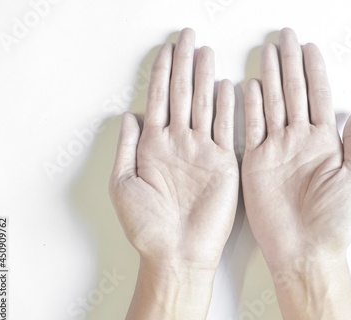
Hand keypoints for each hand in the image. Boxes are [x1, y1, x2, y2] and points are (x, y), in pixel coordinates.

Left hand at [109, 28, 237, 319]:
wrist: (176, 252)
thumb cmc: (147, 226)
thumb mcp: (123, 184)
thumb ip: (126, 147)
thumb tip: (128, 114)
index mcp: (153, 146)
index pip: (159, 99)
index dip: (162, 73)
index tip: (166, 48)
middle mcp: (178, 143)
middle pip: (182, 94)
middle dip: (183, 64)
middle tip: (187, 37)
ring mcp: (202, 151)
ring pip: (204, 106)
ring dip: (205, 78)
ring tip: (206, 53)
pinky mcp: (223, 163)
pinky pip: (226, 128)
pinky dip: (226, 107)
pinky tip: (226, 86)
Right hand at [242, 28, 350, 319]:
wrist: (305, 250)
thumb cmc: (335, 221)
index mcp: (325, 143)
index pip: (319, 97)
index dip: (315, 71)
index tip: (310, 47)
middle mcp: (299, 141)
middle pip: (294, 93)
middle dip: (290, 64)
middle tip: (285, 38)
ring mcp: (276, 150)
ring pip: (272, 105)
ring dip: (270, 78)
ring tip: (268, 53)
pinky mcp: (256, 163)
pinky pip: (252, 129)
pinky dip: (250, 108)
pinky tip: (249, 87)